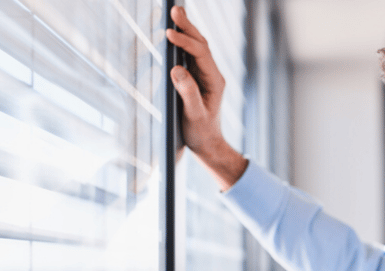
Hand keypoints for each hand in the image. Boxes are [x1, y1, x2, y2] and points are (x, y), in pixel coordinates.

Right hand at [166, 6, 246, 189]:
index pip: (201, 54)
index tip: (169, 34)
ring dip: (186, 31)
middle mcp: (212, 75)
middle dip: (188, 27)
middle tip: (174, 10)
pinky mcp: (197, 79)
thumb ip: (188, 93)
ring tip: (174, 14)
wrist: (207, 144)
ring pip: (197, 48)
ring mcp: (205, 76)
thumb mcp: (194, 115)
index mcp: (215, 81)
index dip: (186, 42)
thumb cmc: (201, 132)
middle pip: (201, 45)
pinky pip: (191, 56)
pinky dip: (183, 43)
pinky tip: (174, 34)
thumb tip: (177, 69)